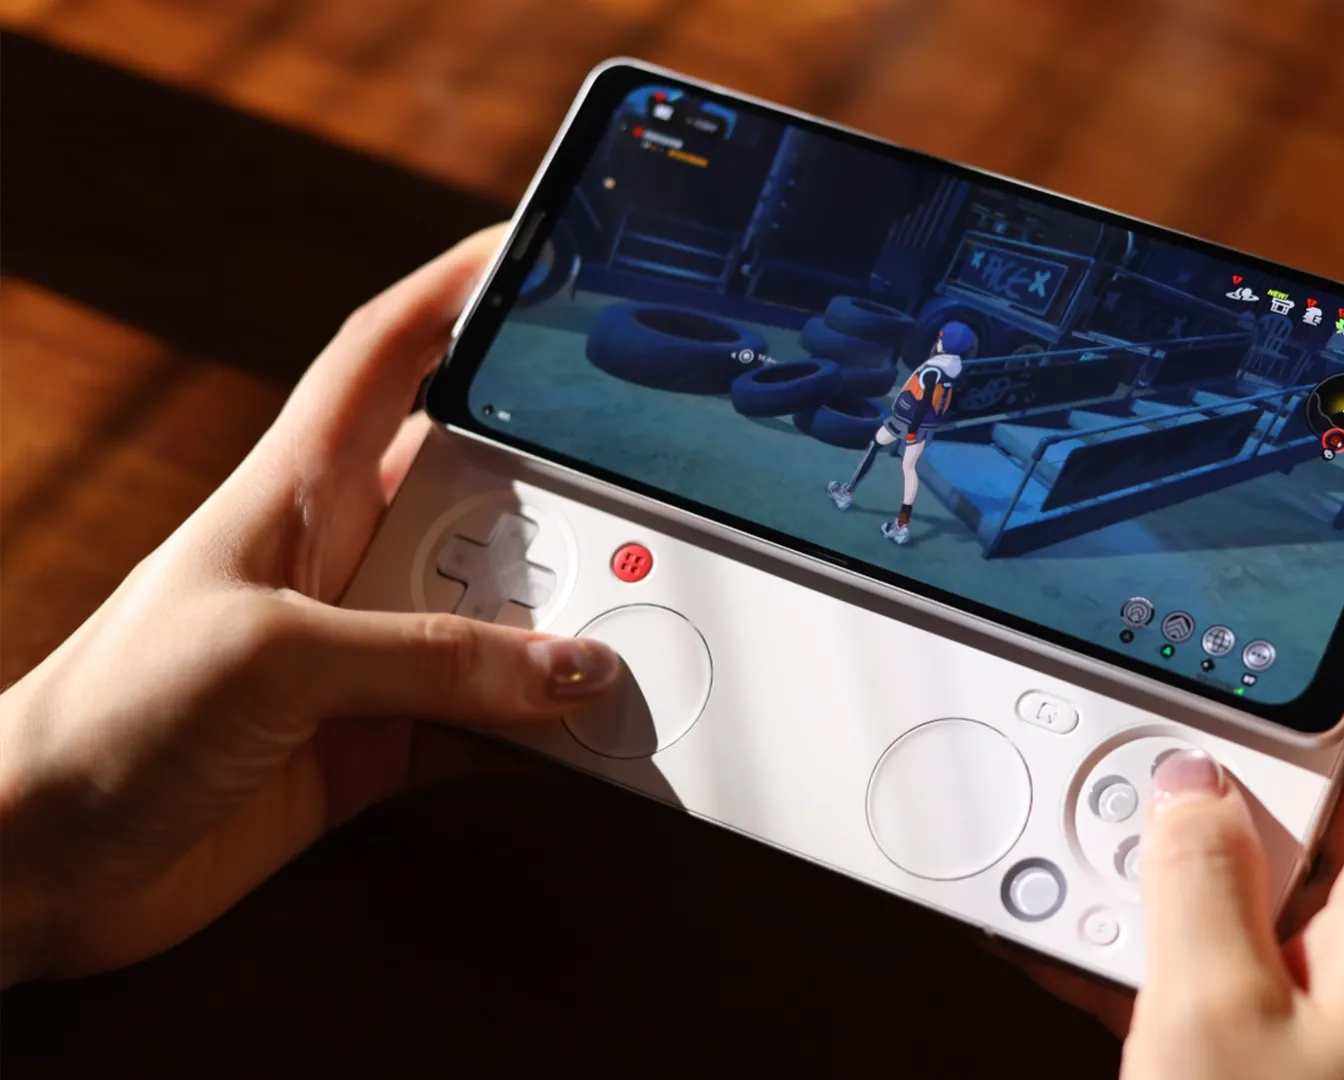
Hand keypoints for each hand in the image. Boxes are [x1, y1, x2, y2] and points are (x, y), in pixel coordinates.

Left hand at [0, 228, 622, 984]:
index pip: (392, 353)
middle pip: (484, 494)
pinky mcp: (376, 743)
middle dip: (566, 499)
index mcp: (298, 489)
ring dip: (566, 633)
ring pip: (503, 617)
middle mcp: (344, 558)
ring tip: (634, 643)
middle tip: (645, 517)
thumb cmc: (107, 716)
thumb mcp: (273, 655)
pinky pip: (490, 721)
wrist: (38, 863)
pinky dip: (543, 732)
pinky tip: (587, 737)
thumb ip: (431, 654)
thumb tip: (571, 664)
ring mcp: (365, 652)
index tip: (542, 252)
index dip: (461, 291)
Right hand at [1015, 512, 1343, 1077]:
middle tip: (1249, 633)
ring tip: (1146, 792)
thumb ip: (1193, 876)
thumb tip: (1187, 781)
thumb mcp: (1208, 1015)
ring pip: (1295, 840)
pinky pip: (1256, 908)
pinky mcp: (1315, 1009)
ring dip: (1224, 803)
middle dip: (1308, 696)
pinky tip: (1124, 894)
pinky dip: (1195, 882)